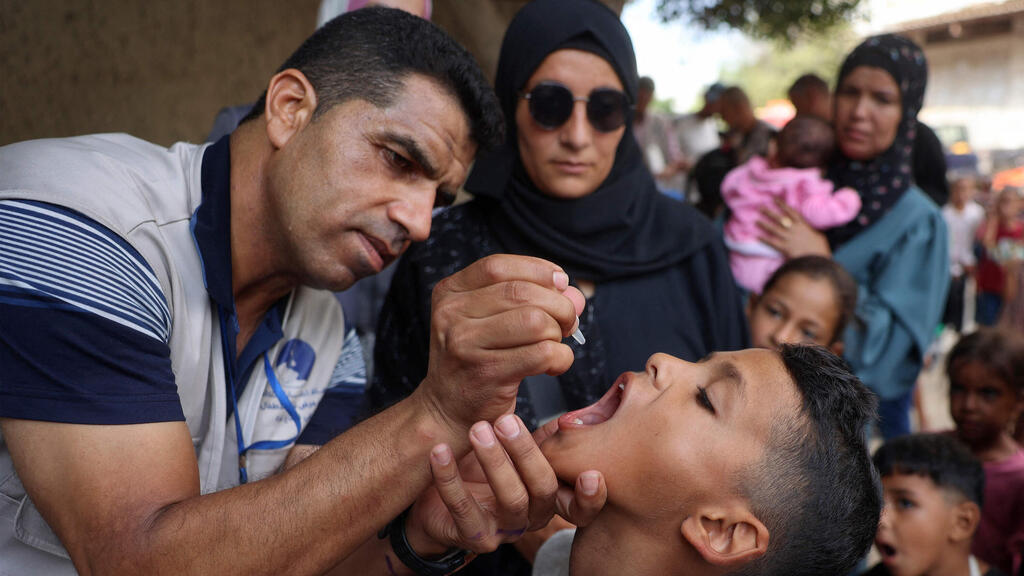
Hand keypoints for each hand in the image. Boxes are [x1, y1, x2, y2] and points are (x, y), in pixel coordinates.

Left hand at [406, 415, 605, 555]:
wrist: (436, 503)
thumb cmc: (483, 471)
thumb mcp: (518, 454)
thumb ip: (547, 439)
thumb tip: (577, 415)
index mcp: (547, 498)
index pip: (578, 507)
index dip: (590, 498)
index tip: (590, 474)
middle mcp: (530, 517)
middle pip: (542, 490)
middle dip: (526, 453)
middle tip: (505, 420)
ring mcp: (502, 531)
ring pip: (510, 500)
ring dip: (494, 462)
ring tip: (477, 430)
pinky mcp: (470, 535)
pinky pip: (462, 508)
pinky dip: (450, 477)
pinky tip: (441, 450)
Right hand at [414, 254, 585, 436]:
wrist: (448, 410)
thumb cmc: (476, 361)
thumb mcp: (491, 321)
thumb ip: (531, 299)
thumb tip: (573, 294)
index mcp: (449, 293)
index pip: (498, 267)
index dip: (537, 269)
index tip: (560, 282)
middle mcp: (451, 314)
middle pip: (522, 292)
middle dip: (558, 305)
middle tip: (568, 322)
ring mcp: (465, 344)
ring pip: (535, 321)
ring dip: (558, 333)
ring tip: (555, 344)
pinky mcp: (486, 373)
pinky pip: (542, 354)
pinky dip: (561, 358)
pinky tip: (554, 365)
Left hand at [756, 199, 831, 258]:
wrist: (817, 259)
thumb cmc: (820, 248)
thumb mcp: (818, 234)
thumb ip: (809, 230)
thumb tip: (807, 229)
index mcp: (802, 224)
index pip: (790, 211)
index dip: (782, 205)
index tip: (774, 199)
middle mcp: (794, 229)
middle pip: (779, 219)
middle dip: (769, 213)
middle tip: (760, 208)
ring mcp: (788, 238)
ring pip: (774, 229)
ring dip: (764, 225)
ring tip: (756, 221)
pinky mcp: (785, 248)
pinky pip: (772, 242)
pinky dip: (765, 240)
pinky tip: (758, 237)